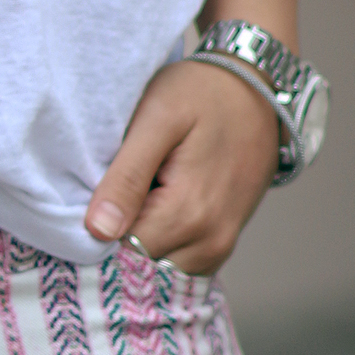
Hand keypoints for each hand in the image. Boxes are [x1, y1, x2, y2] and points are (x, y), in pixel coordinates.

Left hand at [85, 58, 279, 274]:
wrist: (254, 88)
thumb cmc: (202, 93)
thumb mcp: (157, 119)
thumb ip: (128, 176)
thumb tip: (99, 230)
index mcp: (190, 213)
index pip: (122, 250)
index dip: (102, 225)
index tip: (99, 192)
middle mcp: (211, 240)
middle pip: (141, 262)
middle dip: (122, 232)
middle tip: (123, 184)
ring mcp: (221, 245)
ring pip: (160, 266)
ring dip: (144, 236)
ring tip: (145, 190)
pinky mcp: (224, 241)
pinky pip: (181, 261)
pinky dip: (164, 241)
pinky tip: (159, 203)